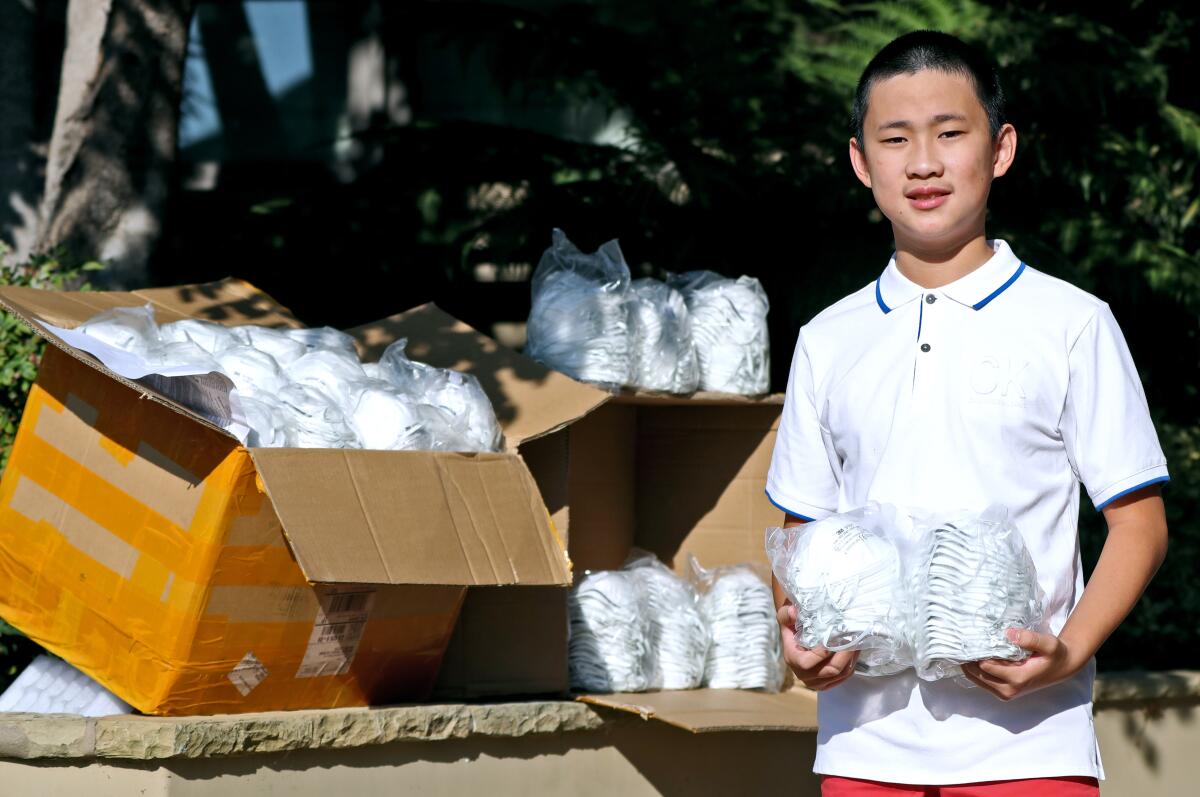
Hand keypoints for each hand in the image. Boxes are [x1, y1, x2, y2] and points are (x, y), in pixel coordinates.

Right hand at [776, 603, 858, 689]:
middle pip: (830, 670)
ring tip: (856, 642)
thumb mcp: (785, 617)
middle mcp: (803, 675)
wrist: (795, 637)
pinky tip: (852, 651)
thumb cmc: (792, 625)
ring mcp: (816, 681)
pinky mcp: (827, 683)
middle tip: (853, 638)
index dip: (821, 653)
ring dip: (850, 658)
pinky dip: (851, 664)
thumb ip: (787, 614)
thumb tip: (794, 612)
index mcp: (793, 660)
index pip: (807, 663)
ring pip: (841, 674)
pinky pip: (845, 677)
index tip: (833, 638)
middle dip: (844, 654)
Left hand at [961, 628, 1081, 700]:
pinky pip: (981, 681)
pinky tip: (976, 655)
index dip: (976, 652)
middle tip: (965, 640)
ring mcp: (1004, 693)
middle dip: (969, 658)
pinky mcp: (1002, 692)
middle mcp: (1008, 690)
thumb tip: (1008, 633)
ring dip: (970, 664)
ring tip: (968, 646)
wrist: (1061, 667)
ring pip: (976, 679)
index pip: (985, 666)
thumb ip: (1030, 639)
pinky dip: (975, 669)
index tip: (971, 637)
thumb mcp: (1049, 643)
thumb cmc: (1055, 654)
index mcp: (1018, 679)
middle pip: (976, 674)